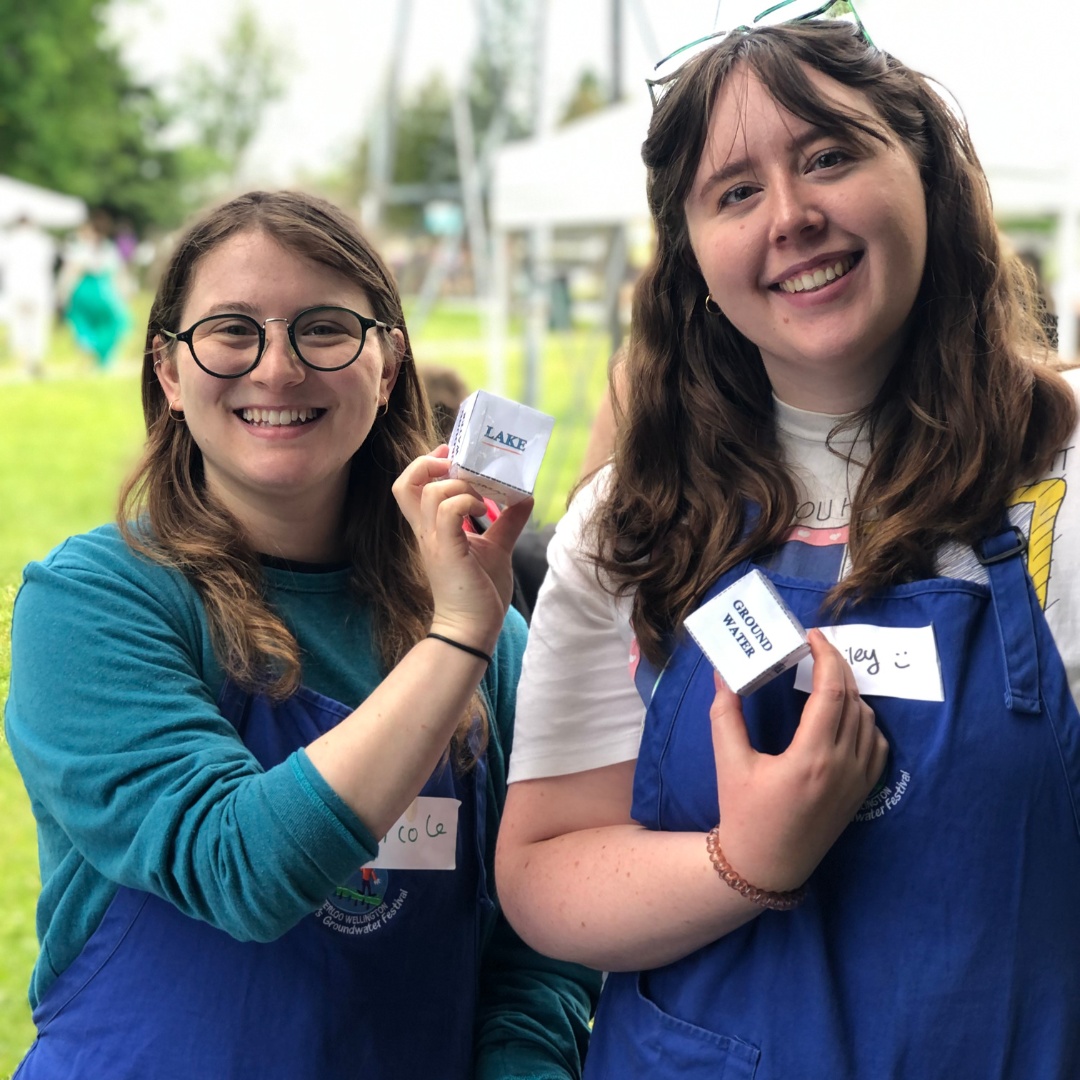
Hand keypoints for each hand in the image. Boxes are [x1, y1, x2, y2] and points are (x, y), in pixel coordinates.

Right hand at [392, 446, 532, 652]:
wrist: (473, 629)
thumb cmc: (479, 593)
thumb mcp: (496, 548)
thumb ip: (507, 522)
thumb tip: (526, 497)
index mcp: (433, 528)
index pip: (413, 486)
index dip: (427, 464)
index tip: (452, 455)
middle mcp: (427, 531)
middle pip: (406, 483)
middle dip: (428, 464)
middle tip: (457, 465)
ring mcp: (434, 541)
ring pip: (431, 492)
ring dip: (458, 484)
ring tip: (481, 496)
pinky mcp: (447, 551)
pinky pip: (448, 511)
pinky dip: (466, 501)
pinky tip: (482, 510)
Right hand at [709, 629, 888, 892]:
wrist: (766, 866)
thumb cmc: (744, 813)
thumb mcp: (729, 762)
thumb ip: (726, 714)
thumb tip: (724, 674)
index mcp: (810, 758)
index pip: (831, 692)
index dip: (826, 657)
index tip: (812, 637)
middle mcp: (842, 767)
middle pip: (853, 699)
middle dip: (838, 666)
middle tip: (818, 647)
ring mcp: (858, 781)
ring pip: (868, 719)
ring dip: (850, 691)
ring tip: (825, 677)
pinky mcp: (863, 792)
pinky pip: (876, 744)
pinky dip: (864, 720)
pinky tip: (843, 713)